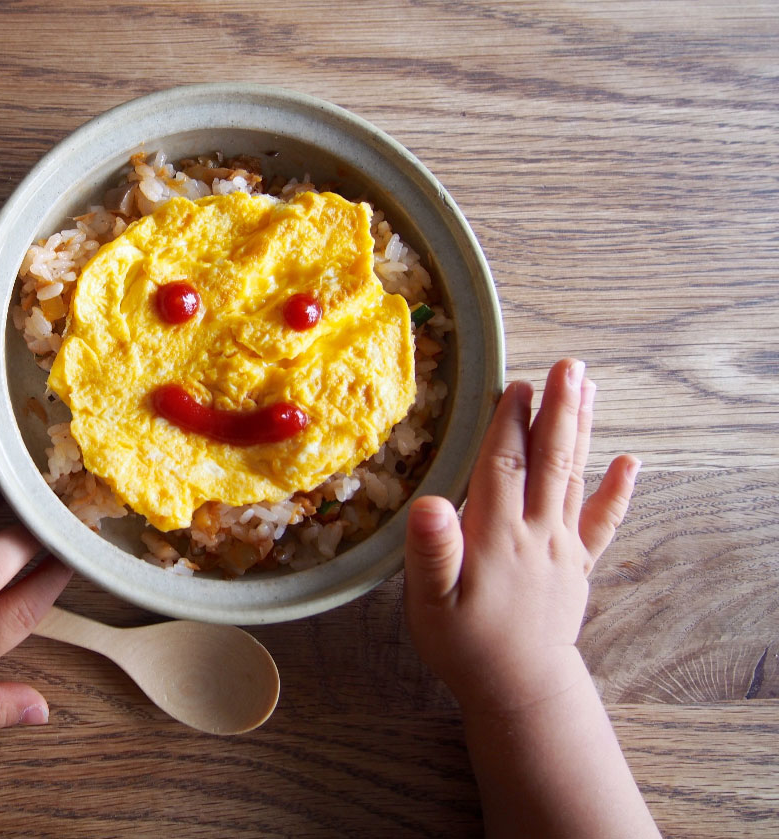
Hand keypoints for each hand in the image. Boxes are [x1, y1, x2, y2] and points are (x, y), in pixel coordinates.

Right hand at [403, 359, 639, 712]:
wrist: (518, 689)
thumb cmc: (464, 644)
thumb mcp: (431, 603)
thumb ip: (431, 552)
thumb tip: (429, 502)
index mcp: (498, 535)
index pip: (504, 466)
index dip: (509, 423)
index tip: (517, 384)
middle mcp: (537, 533)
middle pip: (549, 461)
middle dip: (558, 411)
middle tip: (569, 367)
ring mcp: (563, 548)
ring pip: (574, 480)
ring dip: (582, 432)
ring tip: (590, 390)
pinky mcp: (577, 566)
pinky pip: (602, 524)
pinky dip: (616, 492)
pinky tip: (629, 463)